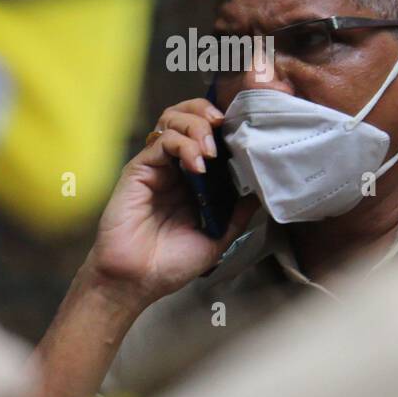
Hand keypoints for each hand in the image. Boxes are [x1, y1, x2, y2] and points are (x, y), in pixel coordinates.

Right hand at [85, 98, 257, 308]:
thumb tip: (261, 191)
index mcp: (191, 179)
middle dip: (207, 114)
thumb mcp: (217, 238)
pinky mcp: (138, 170)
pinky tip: (197, 164)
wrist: (136, 282)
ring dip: (196, 125)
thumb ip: (237, 214)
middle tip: (223, 127)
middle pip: (186, 117)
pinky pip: (161, 142)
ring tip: (210, 149)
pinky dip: (183, 144)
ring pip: (171, 120)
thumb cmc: (170, 264)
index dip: (223, 128)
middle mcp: (173, 167)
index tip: (242, 133)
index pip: (206, 135)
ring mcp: (155, 166)